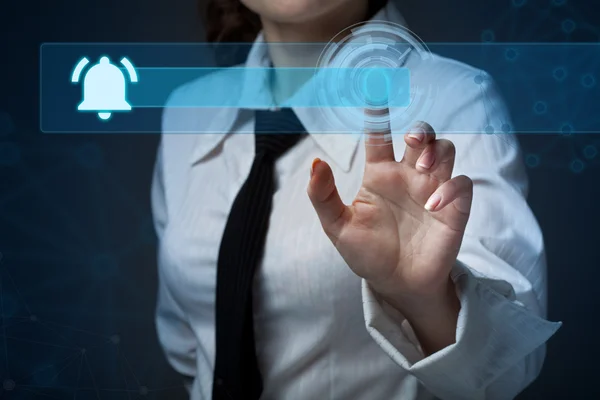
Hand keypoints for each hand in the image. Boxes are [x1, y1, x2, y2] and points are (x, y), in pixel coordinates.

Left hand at [307, 108, 472, 321]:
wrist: (396, 285)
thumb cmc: (367, 254)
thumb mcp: (337, 227)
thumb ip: (323, 196)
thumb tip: (315, 162)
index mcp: (379, 175)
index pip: (380, 135)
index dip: (378, 112)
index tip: (376, 88)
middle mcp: (407, 176)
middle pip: (422, 136)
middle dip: (421, 130)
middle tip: (413, 140)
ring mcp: (432, 190)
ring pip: (446, 151)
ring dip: (438, 151)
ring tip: (422, 169)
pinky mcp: (454, 209)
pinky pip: (462, 184)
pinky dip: (451, 187)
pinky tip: (432, 204)